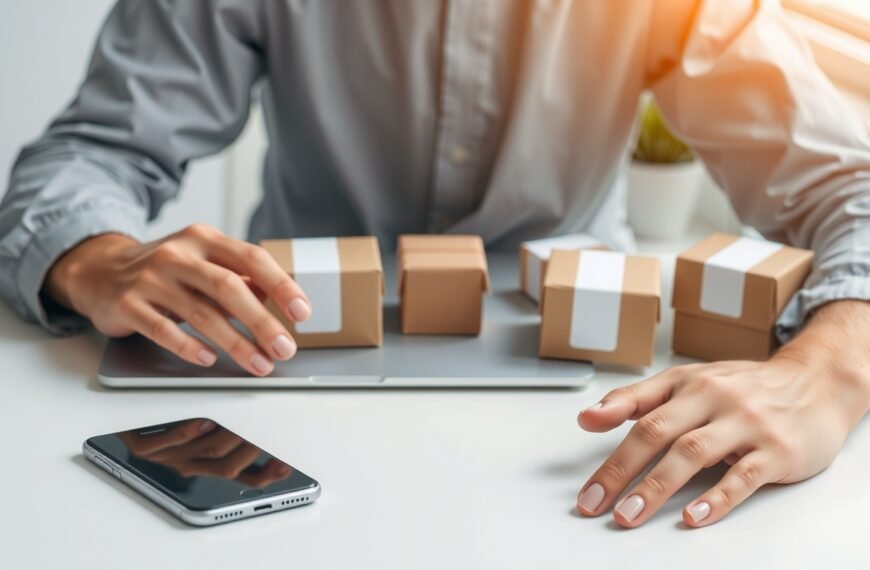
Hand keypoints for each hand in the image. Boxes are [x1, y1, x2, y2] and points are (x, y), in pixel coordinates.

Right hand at [45, 224, 311, 375]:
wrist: (99, 269)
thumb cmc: (165, 269)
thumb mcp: (203, 262)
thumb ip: (239, 278)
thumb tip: (279, 302)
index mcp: (205, 239)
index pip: (252, 258)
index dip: (281, 285)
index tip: (302, 312)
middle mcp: (178, 254)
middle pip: (229, 287)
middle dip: (262, 321)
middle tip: (285, 348)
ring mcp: (150, 278)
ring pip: (200, 312)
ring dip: (235, 342)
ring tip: (259, 363)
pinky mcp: (127, 304)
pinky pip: (162, 329)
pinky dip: (187, 346)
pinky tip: (207, 359)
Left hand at [119, 419, 292, 487]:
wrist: (118, 413)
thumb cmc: (164, 415)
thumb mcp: (206, 424)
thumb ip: (234, 430)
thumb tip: (267, 426)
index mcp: (204, 464)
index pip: (242, 477)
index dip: (265, 475)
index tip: (284, 465)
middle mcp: (187, 464)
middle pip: (227, 466)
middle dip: (251, 449)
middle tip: (267, 432)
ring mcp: (166, 457)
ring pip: (202, 455)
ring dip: (224, 438)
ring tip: (242, 422)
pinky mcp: (142, 447)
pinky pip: (168, 445)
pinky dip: (187, 433)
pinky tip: (202, 419)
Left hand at [575, 299, 869, 527]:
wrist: (815, 383)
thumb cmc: (743, 387)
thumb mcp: (688, 382)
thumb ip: (636, 400)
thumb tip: (587, 417)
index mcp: (688, 384)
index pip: (637, 413)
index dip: (605, 443)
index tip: (584, 479)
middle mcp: (714, 399)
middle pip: (657, 432)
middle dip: (621, 471)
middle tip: (596, 503)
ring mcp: (746, 424)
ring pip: (693, 453)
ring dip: (657, 486)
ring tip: (631, 513)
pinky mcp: (777, 450)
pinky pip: (743, 475)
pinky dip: (717, 498)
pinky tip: (695, 515)